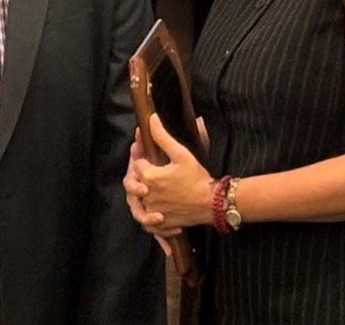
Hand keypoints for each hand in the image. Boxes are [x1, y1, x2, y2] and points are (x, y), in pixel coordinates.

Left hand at [135, 114, 215, 229]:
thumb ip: (163, 137)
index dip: (140, 156)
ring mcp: (154, 211)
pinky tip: (155, 212)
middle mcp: (148, 195)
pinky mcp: (162, 223)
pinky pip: (148, 223)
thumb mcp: (182, 153)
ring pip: (137, 205)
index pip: (136, 164)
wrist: (212, 203)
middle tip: (147, 171)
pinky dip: (149, 219)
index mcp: (150, 177)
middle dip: (137, 176)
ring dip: (139, 198)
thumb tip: (152, 120)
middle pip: (132, 184)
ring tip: (147, 191)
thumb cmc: (197, 178)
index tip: (145, 152)